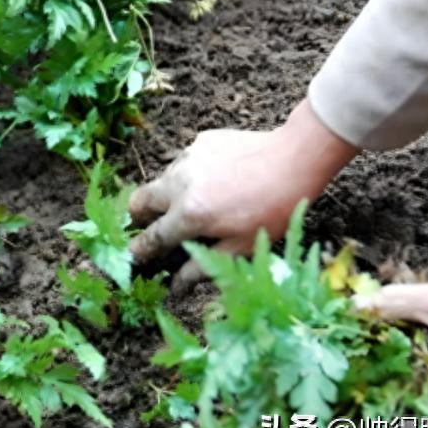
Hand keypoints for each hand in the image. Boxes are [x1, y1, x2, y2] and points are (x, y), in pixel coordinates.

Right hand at [127, 99, 359, 292]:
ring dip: (167, 196)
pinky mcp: (199, 143)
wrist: (294, 158)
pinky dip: (190, 177)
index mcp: (190, 214)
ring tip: (197, 204)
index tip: (133, 257)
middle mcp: (180, 184)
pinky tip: (217, 182)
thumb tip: (177, 284)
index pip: (153, 237)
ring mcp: (187, 160)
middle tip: (152, 226)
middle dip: (139, 217)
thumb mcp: (241, 246)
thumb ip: (202, 264)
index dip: (140, 251)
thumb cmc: (273, 208)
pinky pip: (184, 164)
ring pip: (162, 181)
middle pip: (139, 202)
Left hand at [357, 278, 427, 414]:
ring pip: (409, 374)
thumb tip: (354, 308)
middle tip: (369, 313)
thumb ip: (392, 305)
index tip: (348, 322)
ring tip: (394, 316)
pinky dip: (419, 353)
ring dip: (398, 347)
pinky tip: (417, 328)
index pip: (374, 374)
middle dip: (377, 344)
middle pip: (390, 376)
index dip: (358, 346)